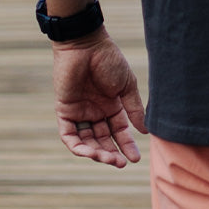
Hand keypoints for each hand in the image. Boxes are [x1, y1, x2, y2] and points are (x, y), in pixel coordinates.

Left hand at [51, 29, 146, 167]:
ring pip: (86, 141)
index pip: (118, 131)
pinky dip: (78, 146)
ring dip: (96, 153)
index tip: (135, 158)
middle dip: (111, 153)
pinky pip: (69, 135)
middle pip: (102, 140)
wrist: (86, 45)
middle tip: (121, 163)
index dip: (126, 145)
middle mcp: (95, 112)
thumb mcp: (126, 86)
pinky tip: (90, 152)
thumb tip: (144, 131)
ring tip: (108, 159)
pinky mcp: (64, 111)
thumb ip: (133, 108)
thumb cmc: (109, 60)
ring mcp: (79, 112)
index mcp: (111, 105)